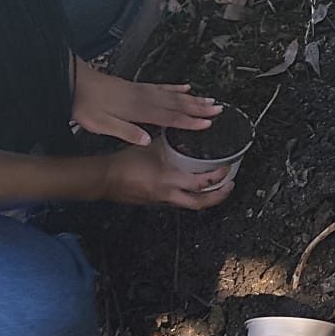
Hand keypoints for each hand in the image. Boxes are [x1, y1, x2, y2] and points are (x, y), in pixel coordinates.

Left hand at [73, 59, 221, 146]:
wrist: (75, 83)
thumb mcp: (100, 125)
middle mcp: (144, 98)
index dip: (189, 121)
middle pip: (177, 104)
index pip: (169, 117)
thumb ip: (126, 132)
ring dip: (193, 98)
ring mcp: (142, 90)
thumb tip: (147, 140)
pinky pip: (162, 86)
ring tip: (210, 100)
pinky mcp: (137, 87)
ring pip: (173, 95)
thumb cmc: (86, 106)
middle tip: (219, 109)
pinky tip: (185, 88)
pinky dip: (175, 88)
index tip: (208, 123)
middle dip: (199, 108)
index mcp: (138, 110)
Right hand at [102, 139, 236, 208]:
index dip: (217, 177)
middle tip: (229, 185)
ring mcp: (162, 201)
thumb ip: (170, 141)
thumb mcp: (152, 147)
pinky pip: (179, 201)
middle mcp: (168, 195)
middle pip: (200, 203)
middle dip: (218, 196)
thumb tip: (185, 131)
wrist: (105, 178)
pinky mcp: (156, 202)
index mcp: (169, 180)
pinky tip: (193, 187)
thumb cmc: (125, 162)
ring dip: (205, 198)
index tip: (226, 168)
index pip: (201, 183)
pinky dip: (190, 196)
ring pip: (190, 204)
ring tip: (216, 187)